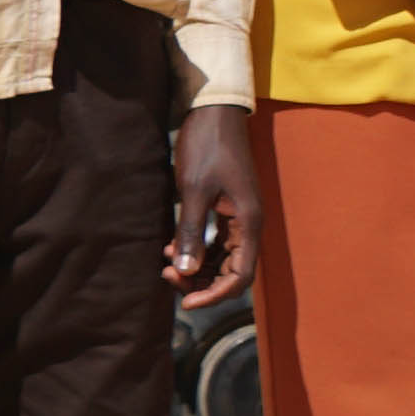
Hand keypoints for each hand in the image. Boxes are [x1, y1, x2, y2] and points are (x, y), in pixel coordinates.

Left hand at [168, 106, 262, 300]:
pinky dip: (196, 251)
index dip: (215, 295)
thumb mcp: (194, 191)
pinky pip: (215, 242)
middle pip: (232, 271)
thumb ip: (191, 233)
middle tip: (168, 278)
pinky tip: (171, 247)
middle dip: (202, 283)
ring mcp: (238, 217)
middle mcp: (248, 225)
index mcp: (248, 223)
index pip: (240, 276)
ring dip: (197, 268)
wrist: (214, 113)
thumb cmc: (207, 148)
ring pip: (222, 259)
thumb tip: (185, 272)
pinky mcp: (226, 210)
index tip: (185, 302)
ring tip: (166, 265)